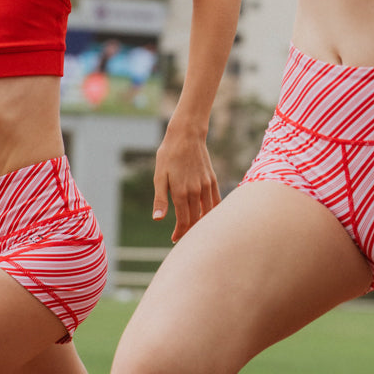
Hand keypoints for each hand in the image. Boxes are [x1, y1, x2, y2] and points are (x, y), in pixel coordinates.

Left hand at [152, 118, 221, 242]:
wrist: (187, 135)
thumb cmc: (169, 155)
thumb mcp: (159, 176)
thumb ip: (160, 199)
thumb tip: (157, 219)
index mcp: (181, 192)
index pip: (184, 221)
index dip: (179, 233)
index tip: (174, 239)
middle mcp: (196, 191)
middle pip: (196, 219)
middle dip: (189, 231)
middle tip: (182, 237)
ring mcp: (206, 186)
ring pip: (208, 213)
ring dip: (201, 223)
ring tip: (194, 229)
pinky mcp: (212, 180)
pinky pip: (216, 202)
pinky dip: (212, 212)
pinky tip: (207, 216)